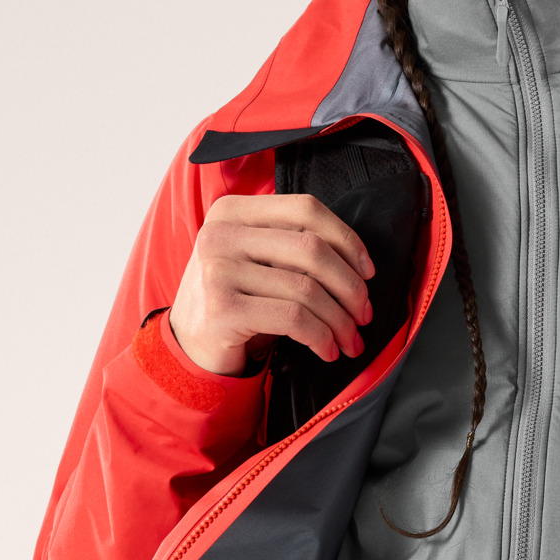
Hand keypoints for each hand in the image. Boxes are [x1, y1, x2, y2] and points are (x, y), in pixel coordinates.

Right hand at [169, 193, 375, 374]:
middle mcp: (221, 234)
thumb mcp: (258, 260)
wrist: (191, 343)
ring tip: (350, 339)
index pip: (306, 209)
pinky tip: (327, 350)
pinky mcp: (223, 309)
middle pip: (312, 249)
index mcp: (232, 210)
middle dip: (350, 287)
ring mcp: (218, 270)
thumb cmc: (237, 299)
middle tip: (364, 314)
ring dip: (340, 320)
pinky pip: (293, 318)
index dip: (347, 240)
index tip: (368, 272)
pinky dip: (321, 337)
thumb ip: (294, 247)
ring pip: (307, 288)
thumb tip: (360, 267)